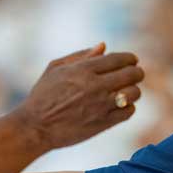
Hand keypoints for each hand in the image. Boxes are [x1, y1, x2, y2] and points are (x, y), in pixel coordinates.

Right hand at [17, 43, 144, 149]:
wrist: (35, 127)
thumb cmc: (42, 95)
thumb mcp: (55, 68)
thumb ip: (80, 55)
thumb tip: (103, 46)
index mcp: (84, 69)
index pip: (120, 59)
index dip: (130, 58)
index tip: (131, 61)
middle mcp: (95, 85)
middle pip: (132, 74)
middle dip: (136, 72)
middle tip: (134, 75)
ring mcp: (101, 105)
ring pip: (134, 93)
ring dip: (133, 91)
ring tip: (126, 92)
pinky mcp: (103, 123)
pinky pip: (128, 112)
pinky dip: (128, 107)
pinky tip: (119, 106)